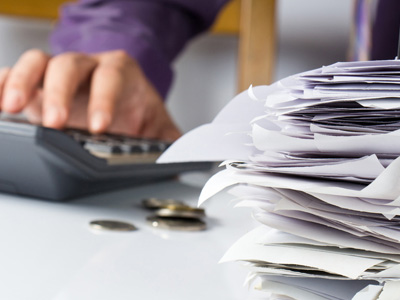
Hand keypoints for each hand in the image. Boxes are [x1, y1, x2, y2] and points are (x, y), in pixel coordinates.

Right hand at [0, 49, 180, 140]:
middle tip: (56, 124)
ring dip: (22, 82)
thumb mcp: (158, 126)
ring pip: (37, 64)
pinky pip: (13, 74)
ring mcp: (59, 75)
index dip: (104, 99)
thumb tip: (193, 158)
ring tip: (11, 108)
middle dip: (60, 93)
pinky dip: (2, 83)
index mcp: (119, 72)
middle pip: (69, 65)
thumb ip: (172, 140)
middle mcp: (87, 68)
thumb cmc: (136, 111)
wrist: (119, 101)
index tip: (100, 127)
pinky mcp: (36, 86)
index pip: (110, 77)